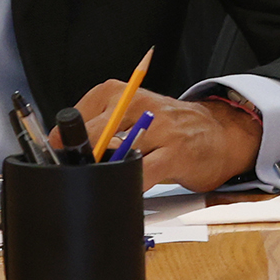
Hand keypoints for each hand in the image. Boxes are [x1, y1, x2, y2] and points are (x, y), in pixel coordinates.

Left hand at [78, 83, 262, 191]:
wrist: (219, 133)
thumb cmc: (170, 128)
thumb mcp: (131, 115)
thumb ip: (99, 127)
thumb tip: (60, 146)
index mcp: (120, 92)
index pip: (77, 116)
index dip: (66, 143)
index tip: (63, 158)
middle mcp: (138, 104)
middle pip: (94, 134)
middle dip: (83, 160)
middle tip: (80, 174)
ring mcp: (159, 128)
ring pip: (117, 153)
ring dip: (106, 172)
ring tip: (105, 181)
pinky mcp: (176, 153)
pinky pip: (143, 173)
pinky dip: (130, 184)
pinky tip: (128, 187)